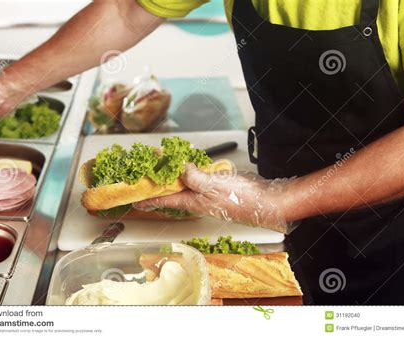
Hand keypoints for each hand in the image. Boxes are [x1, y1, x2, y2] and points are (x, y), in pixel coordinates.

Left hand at [134, 163, 297, 233]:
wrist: (268, 202)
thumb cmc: (243, 200)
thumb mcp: (213, 186)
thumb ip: (194, 178)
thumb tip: (178, 169)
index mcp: (193, 201)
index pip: (165, 200)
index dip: (149, 200)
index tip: (135, 201)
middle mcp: (198, 199)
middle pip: (173, 192)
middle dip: (158, 186)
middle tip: (146, 178)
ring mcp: (209, 193)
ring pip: (185, 184)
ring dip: (173, 177)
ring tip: (162, 169)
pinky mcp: (219, 186)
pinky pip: (198, 178)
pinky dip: (190, 171)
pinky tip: (189, 165)